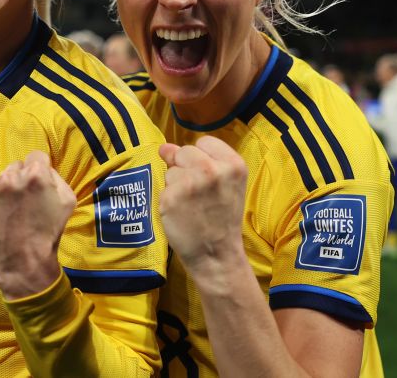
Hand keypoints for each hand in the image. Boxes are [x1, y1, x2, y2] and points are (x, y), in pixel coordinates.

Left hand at [0, 151, 75, 299]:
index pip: (36, 157)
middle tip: (22, 204)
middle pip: (15, 168)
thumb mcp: (67, 202)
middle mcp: (10, 176)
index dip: (38, 171)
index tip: (37, 186)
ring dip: (3, 193)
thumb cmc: (48, 235)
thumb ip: (57, 178)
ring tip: (8, 215)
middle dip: (19, 181)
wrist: (21, 265)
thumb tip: (44, 169)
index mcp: (35, 174)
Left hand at [159, 136, 248, 276]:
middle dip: (186, 168)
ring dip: (176, 184)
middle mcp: (212, 170)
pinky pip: (163, 187)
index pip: (204, 141)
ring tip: (192, 205)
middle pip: (184, 151)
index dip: (201, 157)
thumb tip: (165, 147)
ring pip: (171, 170)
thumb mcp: (224, 184)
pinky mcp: (170, 197)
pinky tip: (181, 213)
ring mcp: (190, 183)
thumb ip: (199, 161)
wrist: (216, 255)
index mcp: (233, 164)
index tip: (207, 176)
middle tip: (199, 193)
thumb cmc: (221, 218)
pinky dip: (168, 200)